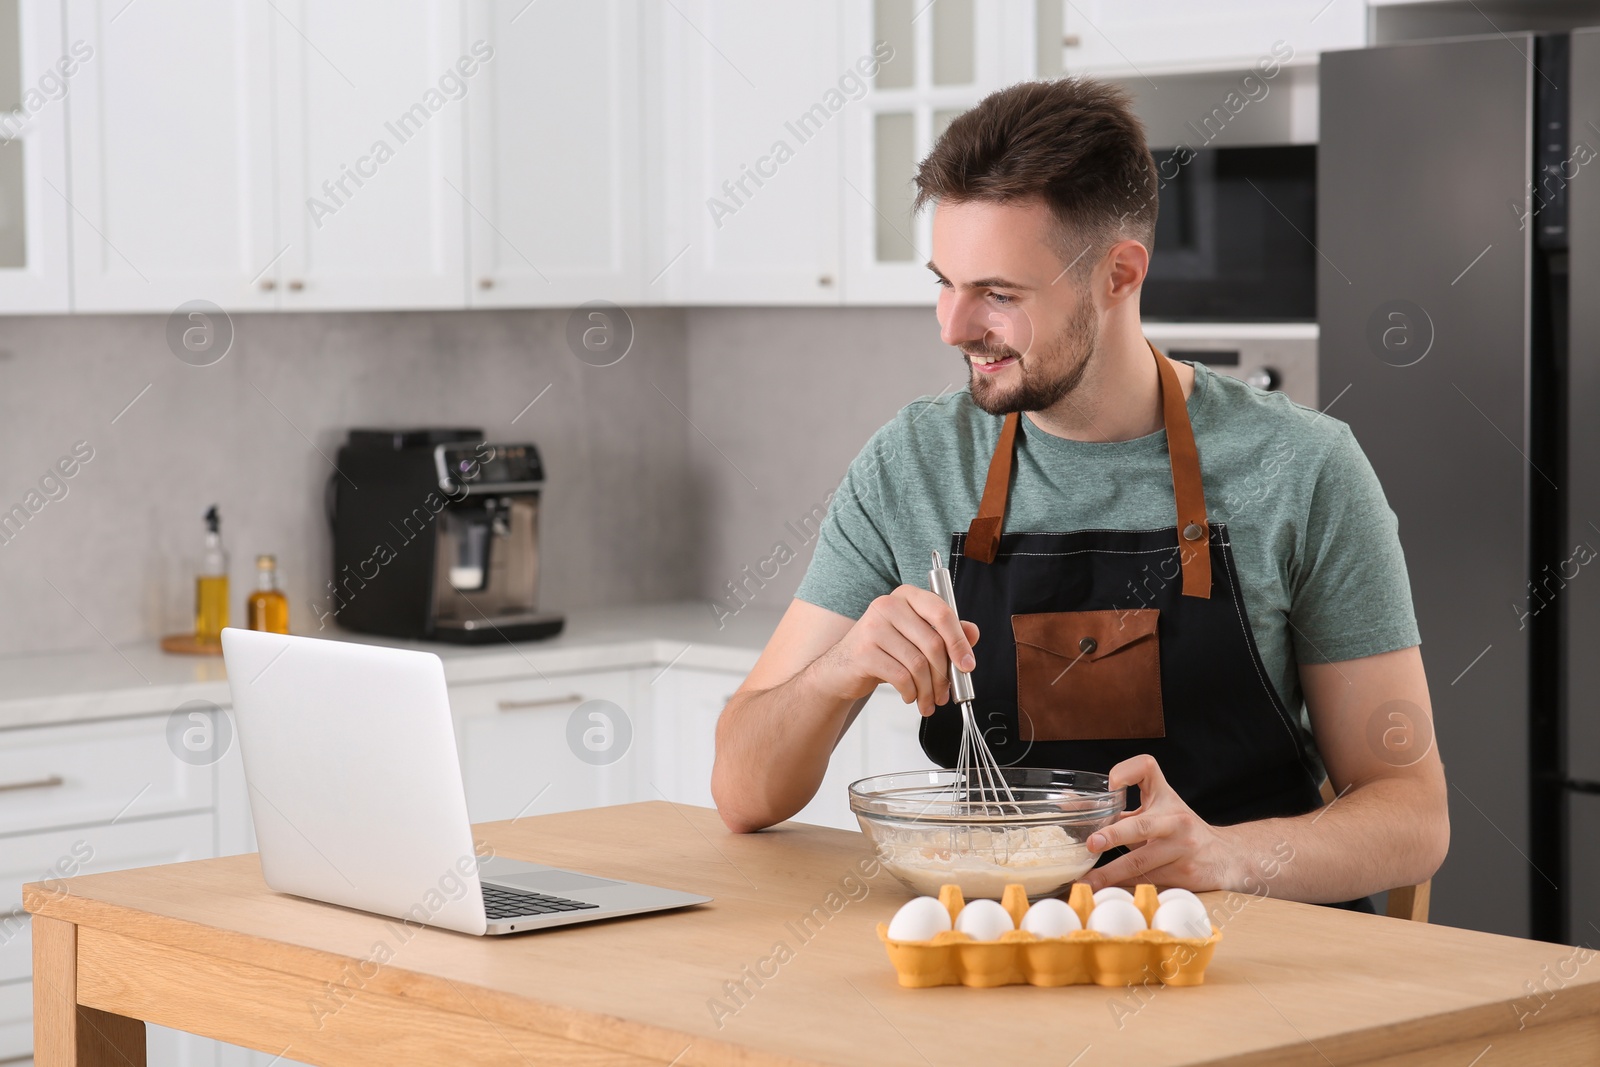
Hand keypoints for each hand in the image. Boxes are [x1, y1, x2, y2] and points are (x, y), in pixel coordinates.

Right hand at [808, 585, 979, 715]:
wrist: (841, 669)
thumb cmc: (883, 651)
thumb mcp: (915, 638)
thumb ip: (945, 633)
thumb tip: (973, 633)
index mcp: (906, 596)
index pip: (941, 612)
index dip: (959, 641)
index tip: (968, 666)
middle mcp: (888, 605)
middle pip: (932, 642)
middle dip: (944, 675)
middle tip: (947, 693)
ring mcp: (873, 627)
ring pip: (918, 664)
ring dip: (928, 689)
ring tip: (928, 701)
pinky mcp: (864, 651)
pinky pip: (901, 676)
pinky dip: (911, 692)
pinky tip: (910, 696)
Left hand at [1082, 754, 1238, 891]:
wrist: (1225, 856)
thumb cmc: (1180, 829)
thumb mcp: (1156, 809)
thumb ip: (1119, 808)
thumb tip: (1070, 807)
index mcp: (1164, 797)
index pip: (1147, 769)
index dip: (1127, 772)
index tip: (1112, 785)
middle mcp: (1175, 821)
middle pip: (1143, 825)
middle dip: (1115, 835)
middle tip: (1092, 843)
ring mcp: (1181, 849)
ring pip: (1142, 863)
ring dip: (1112, 874)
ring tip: (1087, 882)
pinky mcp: (1184, 876)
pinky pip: (1149, 882)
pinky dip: (1127, 888)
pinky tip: (1108, 893)